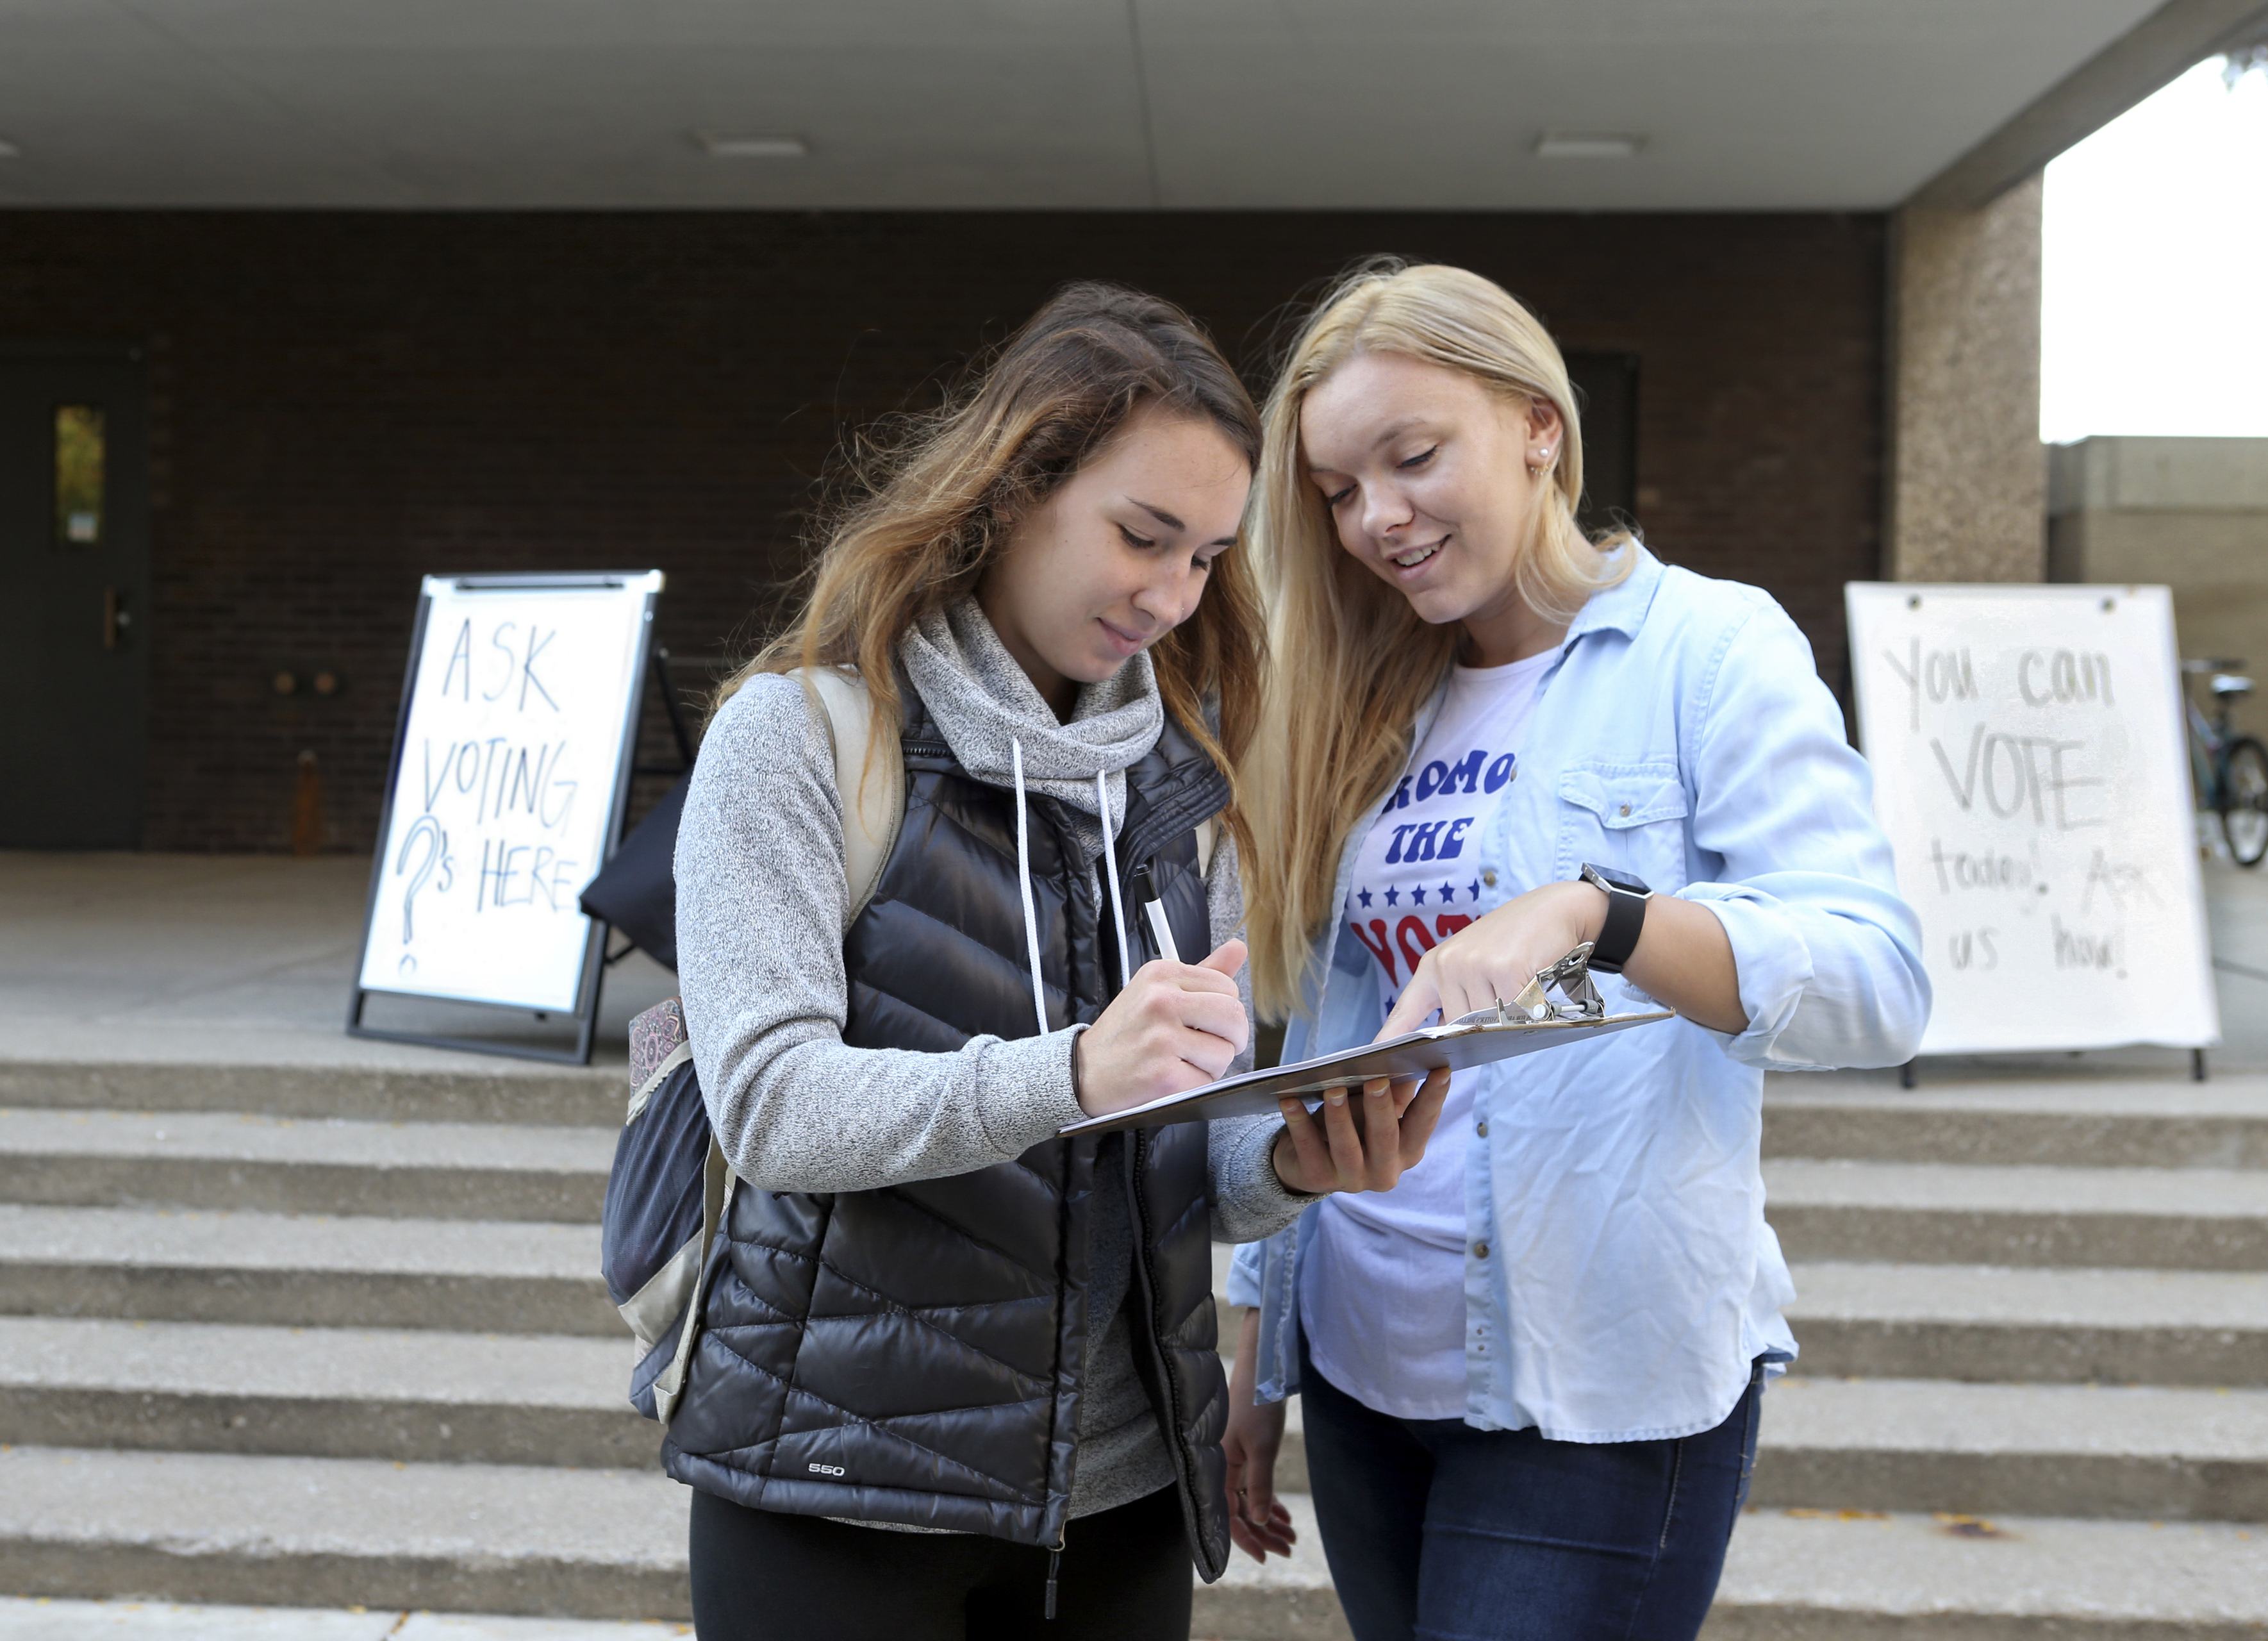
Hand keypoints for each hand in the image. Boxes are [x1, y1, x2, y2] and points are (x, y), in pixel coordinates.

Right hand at [1073, 939, 1250, 1116]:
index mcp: (1162, 973)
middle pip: (1233, 1016)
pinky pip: (1207, 1081)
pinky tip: (1173, 1079)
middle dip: (1232, 1037)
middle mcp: (1161, 1001)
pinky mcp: (1163, 1075)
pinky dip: (1196, 1086)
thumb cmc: (1126, 1032)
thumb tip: (1239, 946)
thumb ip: (1203, 972)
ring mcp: (1161, 1039)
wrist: (1082, 1071)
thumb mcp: (1157, 990)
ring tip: (1183, 1062)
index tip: (1206, 1022)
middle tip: (1212, 1046)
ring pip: (1224, 1052)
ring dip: (1212, 1065)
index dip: (1225, 1010)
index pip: (1227, 987)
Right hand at [1223, 1309, 1295, 1561]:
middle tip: (1289, 1550)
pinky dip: (1270, 1501)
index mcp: (1219, 1466)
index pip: (1228, 1514)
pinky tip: (1285, 1516)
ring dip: (1269, 1520)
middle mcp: (1223, 1466)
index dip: (1246, 1539)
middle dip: (1264, 1534)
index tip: (1266, 1557)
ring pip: (1249, 1500)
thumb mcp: (1262, 1447)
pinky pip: (1255, 1486)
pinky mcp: (1246, 1452)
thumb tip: (1260, 1521)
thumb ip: (1260, 1485)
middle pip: (1240, 1510)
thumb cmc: (1258, 1404)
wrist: (1262, 1368)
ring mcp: (1234, 1460)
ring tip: (1292, 1538)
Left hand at [1271, 1065, 1449, 1194]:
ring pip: (1347, 1146)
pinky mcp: (1318, 1179)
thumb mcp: (1373, 1110)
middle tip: (1378, 1079)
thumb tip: (1405, 1064)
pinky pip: (1308, 1148)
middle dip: (1382, 1107)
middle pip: (1386, 1137)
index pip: (1424, 1124)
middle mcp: (1385, 1171)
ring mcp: (1351, 1180)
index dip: (1433, 1098)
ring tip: (1333, 1088)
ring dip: (1340, 1116)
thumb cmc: (1351, 1127)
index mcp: (1407, 1152)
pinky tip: (1289, 1101)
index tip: (1442, 1069)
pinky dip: (1298, 1123)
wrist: (1307, 1163)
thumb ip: (1392, 1093)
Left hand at [1378, 881, 1604, 1039]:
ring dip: (1509, 1015)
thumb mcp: (1470, 963)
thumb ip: (1455, 997)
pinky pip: (1515, 1013)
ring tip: (1519, 982)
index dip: (1391, 1036)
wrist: (1553, 909)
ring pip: (1488, 1024)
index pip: (1407, 1010)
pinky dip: (1528, 1007)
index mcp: (1434, 965)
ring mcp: (1475, 966)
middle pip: (1459, 1029)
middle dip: (1482, 1025)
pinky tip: (1532, 979)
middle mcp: (1448, 965)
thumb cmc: (1511, 942)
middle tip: (1504, 993)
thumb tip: (1448, 1038)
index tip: (1373, 1056)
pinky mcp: (1506, 970)